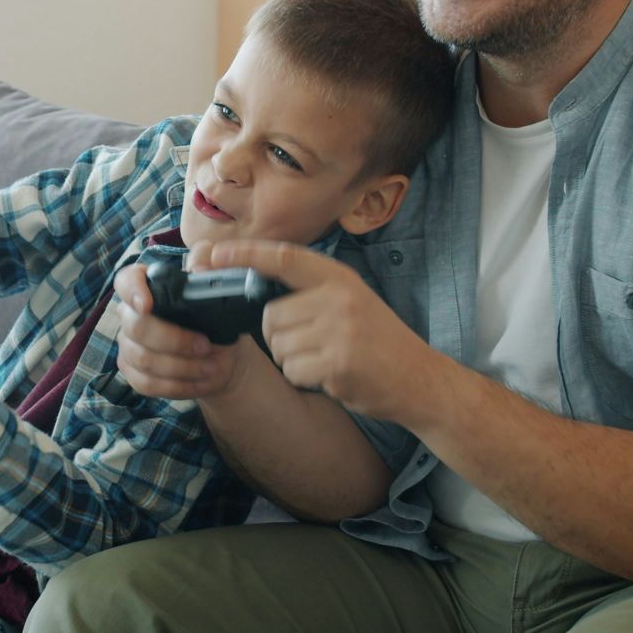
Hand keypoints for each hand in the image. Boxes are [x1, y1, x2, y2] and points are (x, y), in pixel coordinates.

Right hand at [111, 263, 255, 400]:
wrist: (222, 356)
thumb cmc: (216, 319)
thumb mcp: (220, 294)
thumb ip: (208, 271)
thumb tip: (200, 266)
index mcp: (148, 287)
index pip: (126, 280)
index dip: (132, 291)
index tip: (148, 305)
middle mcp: (131, 314)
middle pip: (136, 326)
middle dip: (173, 340)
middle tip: (205, 345)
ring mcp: (129, 344)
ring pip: (142, 358)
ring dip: (180, 366)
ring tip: (210, 366)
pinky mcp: (133, 372)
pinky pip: (146, 383)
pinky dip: (176, 385)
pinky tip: (199, 382)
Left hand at [191, 239, 448, 423]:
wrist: (419, 379)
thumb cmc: (378, 341)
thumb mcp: (351, 300)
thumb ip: (311, 292)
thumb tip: (258, 295)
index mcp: (338, 277)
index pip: (283, 258)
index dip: (244, 254)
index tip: (214, 254)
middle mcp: (338, 298)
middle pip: (270, 315)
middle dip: (280, 336)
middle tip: (315, 345)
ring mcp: (338, 330)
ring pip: (278, 346)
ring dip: (294, 360)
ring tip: (327, 359)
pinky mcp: (337, 363)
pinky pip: (293, 370)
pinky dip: (305, 378)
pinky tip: (333, 375)